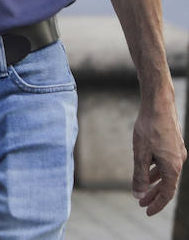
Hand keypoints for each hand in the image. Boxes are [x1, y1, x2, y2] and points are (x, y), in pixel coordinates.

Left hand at [132, 93, 185, 215]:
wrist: (159, 105)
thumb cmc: (148, 128)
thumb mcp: (140, 154)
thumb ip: (139, 175)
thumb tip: (138, 194)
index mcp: (173, 167)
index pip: (166, 193)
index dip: (156, 204)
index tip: (146, 211)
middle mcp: (178, 162)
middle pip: (167, 185)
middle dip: (153, 195)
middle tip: (141, 204)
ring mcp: (177, 152)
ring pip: (165, 173)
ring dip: (154, 182)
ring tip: (142, 189)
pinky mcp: (172, 145)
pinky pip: (165, 163)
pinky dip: (155, 170)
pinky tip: (146, 170)